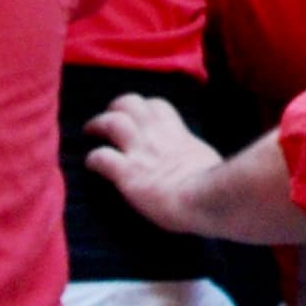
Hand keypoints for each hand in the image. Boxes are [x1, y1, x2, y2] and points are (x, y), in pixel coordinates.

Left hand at [89, 93, 227, 227]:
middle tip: (110, 115)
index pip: (157, 106)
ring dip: (98, 124)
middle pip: (131, 103)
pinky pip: (101, 157)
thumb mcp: (208, 163)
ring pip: (112, 122)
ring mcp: (141, 153)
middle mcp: (156, 138)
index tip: (138, 115)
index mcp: (178, 136)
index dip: (143, 107)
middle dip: (117, 106)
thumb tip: (200, 168)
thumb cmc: (216, 189)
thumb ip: (195, 158)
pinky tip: (90, 164)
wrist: (206, 201)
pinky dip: (93, 158)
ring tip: (90, 130)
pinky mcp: (127, 174)